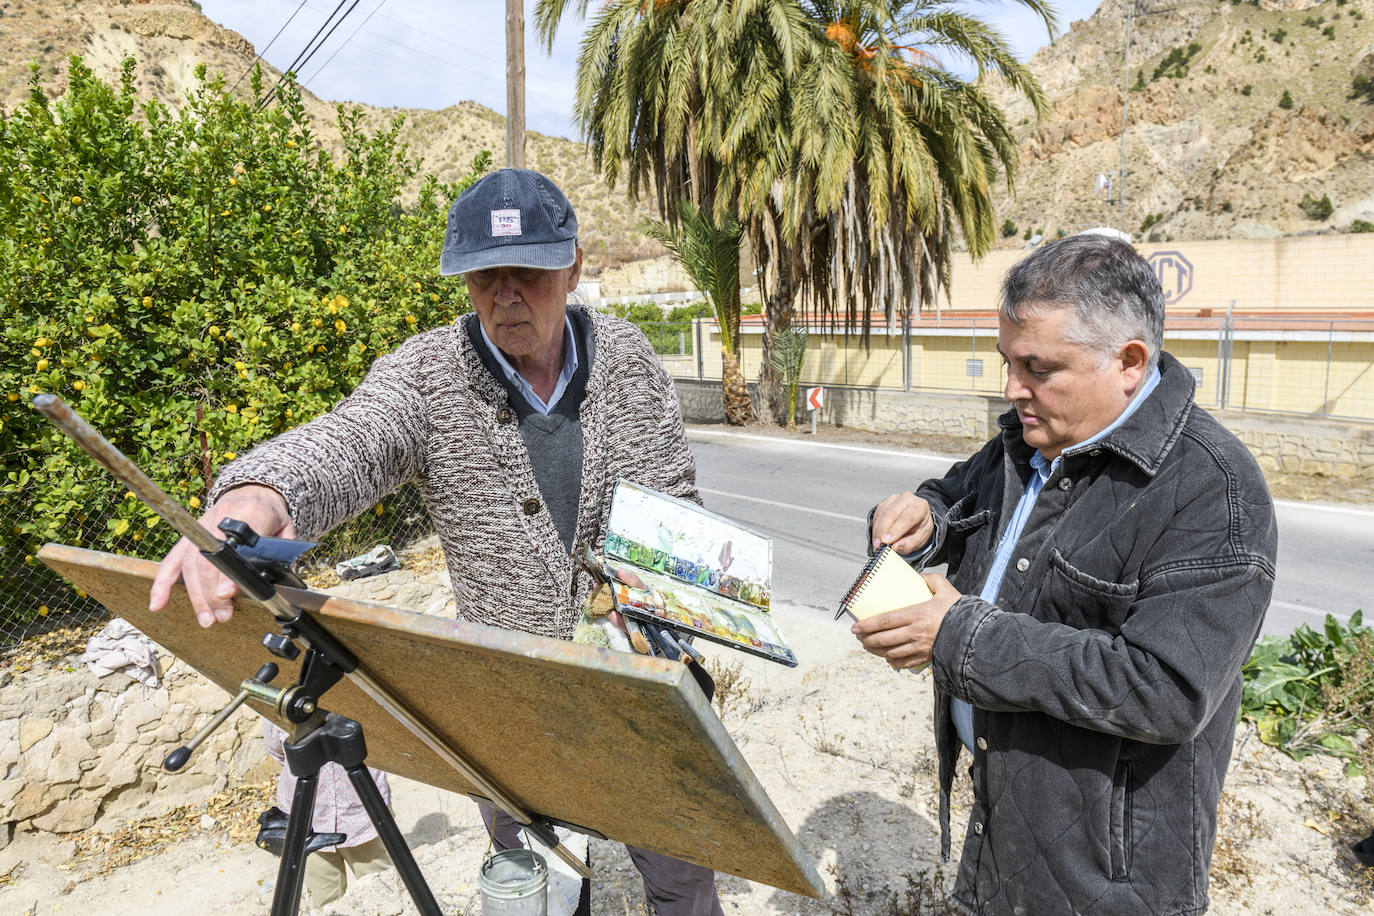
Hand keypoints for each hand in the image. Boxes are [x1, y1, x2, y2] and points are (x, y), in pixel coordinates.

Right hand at [148, 484, 293, 627]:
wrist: (253, 492)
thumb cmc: (271, 516)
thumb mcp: (286, 530)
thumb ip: (281, 554)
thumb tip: (271, 584)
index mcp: (251, 513)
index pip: (234, 544)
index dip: (228, 571)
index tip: (227, 593)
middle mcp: (221, 519)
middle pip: (207, 558)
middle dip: (211, 592)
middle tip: (222, 616)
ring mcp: (201, 528)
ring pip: (189, 563)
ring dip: (196, 595)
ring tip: (207, 619)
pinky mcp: (189, 538)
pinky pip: (171, 561)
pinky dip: (162, 584)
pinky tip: (158, 605)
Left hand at [850, 572, 960, 670]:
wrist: (976, 635)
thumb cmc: (960, 612)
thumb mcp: (946, 590)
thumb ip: (933, 580)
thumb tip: (922, 576)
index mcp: (917, 615)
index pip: (885, 620)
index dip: (868, 625)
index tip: (856, 626)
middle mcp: (915, 633)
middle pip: (883, 639)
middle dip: (867, 639)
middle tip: (859, 637)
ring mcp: (920, 648)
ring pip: (890, 653)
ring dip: (876, 651)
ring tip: (868, 646)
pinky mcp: (926, 658)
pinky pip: (904, 663)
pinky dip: (893, 662)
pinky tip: (888, 658)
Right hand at [871, 492, 934, 553]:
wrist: (917, 518)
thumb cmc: (920, 526)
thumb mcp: (921, 538)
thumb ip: (910, 544)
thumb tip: (896, 547)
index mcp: (920, 506)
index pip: (907, 517)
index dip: (896, 530)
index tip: (887, 541)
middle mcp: (907, 499)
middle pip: (890, 513)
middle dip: (882, 531)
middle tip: (879, 545)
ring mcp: (893, 499)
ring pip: (881, 514)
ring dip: (877, 531)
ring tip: (877, 545)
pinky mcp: (884, 503)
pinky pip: (876, 516)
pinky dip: (875, 528)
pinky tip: (877, 537)